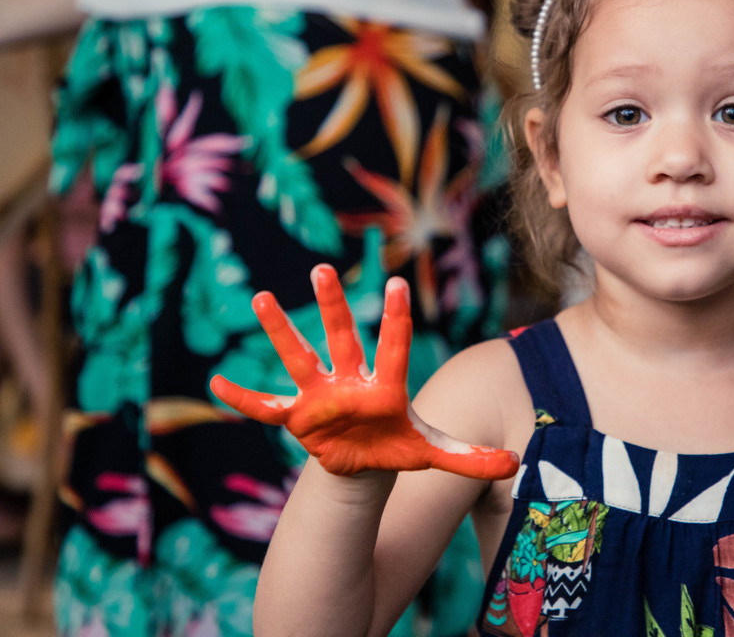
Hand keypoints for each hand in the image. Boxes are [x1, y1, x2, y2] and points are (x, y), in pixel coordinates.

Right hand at [211, 264, 519, 479]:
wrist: (366, 463)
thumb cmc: (398, 448)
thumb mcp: (434, 456)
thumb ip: (472, 459)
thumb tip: (517, 466)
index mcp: (386, 387)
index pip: (394, 348)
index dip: (396, 320)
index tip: (397, 285)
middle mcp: (350, 382)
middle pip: (341, 338)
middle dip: (332, 305)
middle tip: (323, 267)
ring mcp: (320, 396)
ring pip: (299, 358)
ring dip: (281, 330)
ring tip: (261, 297)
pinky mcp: (297, 417)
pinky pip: (266, 407)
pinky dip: (244, 398)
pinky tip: (217, 383)